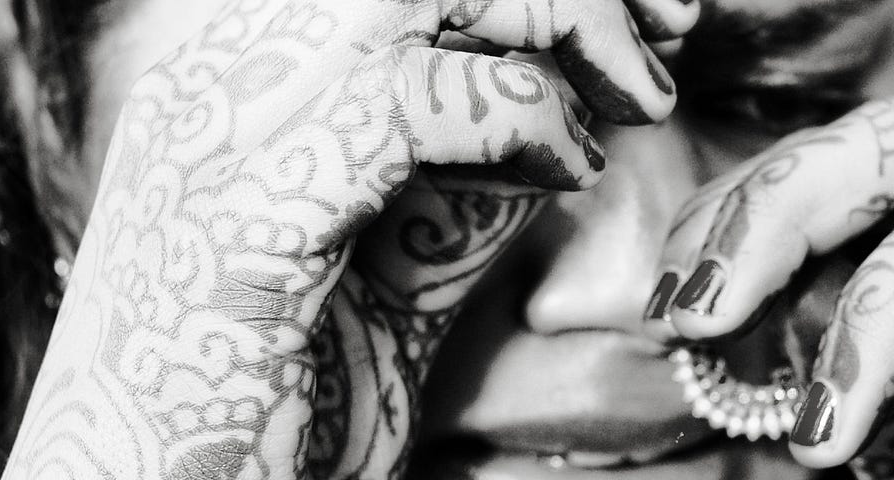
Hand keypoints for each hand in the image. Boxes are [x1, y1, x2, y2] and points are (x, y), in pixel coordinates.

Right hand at [2, 0, 691, 477]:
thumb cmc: (284, 398)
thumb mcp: (399, 269)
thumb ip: (464, 180)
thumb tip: (573, 110)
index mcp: (245, 74)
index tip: (650, 19)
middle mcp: (221, 76)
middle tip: (673, 31)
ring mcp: (223, 130)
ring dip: (561, 25)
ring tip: (638, 100)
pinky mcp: (247, 204)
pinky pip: (415, 99)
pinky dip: (524, 121)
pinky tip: (570, 169)